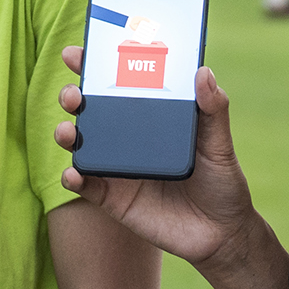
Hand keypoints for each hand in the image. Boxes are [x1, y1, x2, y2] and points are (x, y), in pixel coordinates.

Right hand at [54, 47, 264, 275]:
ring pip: (80, 143)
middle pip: (90, 109)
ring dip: (66, 133)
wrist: (222, 236)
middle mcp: (128, 138)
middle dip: (73, 95)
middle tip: (74, 94)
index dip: (95, 66)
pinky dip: (73, 177)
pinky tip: (74, 174)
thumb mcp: (220, 144)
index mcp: (151, 117)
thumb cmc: (222, 183)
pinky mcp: (112, 198)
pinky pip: (85, 184)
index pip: (119, 84)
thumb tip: (203, 71)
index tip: (80, 51)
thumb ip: (213, 110)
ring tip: (69, 132)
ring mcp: (117, 167)